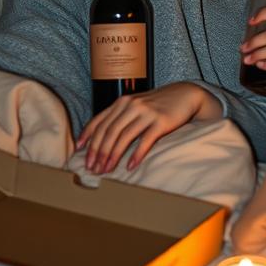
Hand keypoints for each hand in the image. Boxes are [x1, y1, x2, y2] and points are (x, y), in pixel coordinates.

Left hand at [75, 81, 222, 173]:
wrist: (186, 94)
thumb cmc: (158, 104)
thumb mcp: (136, 105)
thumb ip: (120, 116)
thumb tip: (101, 138)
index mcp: (122, 102)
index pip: (99, 121)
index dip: (88, 138)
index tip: (80, 154)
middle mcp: (131, 105)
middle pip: (109, 132)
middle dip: (98, 152)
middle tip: (93, 169)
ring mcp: (146, 112)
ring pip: (123, 137)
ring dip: (113, 156)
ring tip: (107, 170)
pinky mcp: (161, 121)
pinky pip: (145, 140)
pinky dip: (136, 155)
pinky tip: (130, 166)